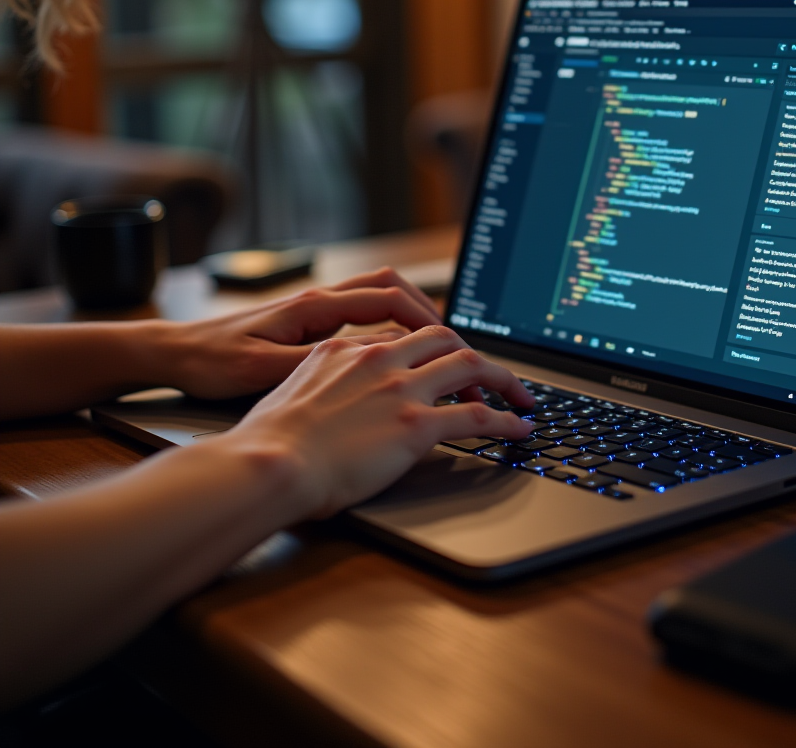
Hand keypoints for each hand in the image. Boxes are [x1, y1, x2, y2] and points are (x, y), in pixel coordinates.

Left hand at [163, 268, 442, 399]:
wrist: (172, 353)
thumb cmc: (211, 362)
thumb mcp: (263, 371)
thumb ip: (321, 363)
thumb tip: (374, 357)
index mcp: (312, 306)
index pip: (385, 296)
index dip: (423, 317)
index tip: (448, 341)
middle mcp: (317, 300)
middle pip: (389, 285)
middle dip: (426, 308)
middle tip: (450, 339)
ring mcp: (313, 310)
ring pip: (376, 295)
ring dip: (409, 313)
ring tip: (432, 344)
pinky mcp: (306, 324)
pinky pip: (360, 313)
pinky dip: (387, 324)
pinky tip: (393, 351)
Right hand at [224, 325, 534, 515]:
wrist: (269, 464)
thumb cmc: (269, 443)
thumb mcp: (292, 393)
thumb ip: (323, 385)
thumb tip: (336, 401)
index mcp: (344, 348)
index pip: (403, 336)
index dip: (432, 350)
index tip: (446, 364)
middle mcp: (378, 359)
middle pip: (444, 337)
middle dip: (474, 354)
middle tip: (491, 377)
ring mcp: (400, 388)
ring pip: (471, 365)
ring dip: (504, 379)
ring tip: (522, 397)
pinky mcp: (416, 424)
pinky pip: (478, 415)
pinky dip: (507, 420)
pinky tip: (520, 429)